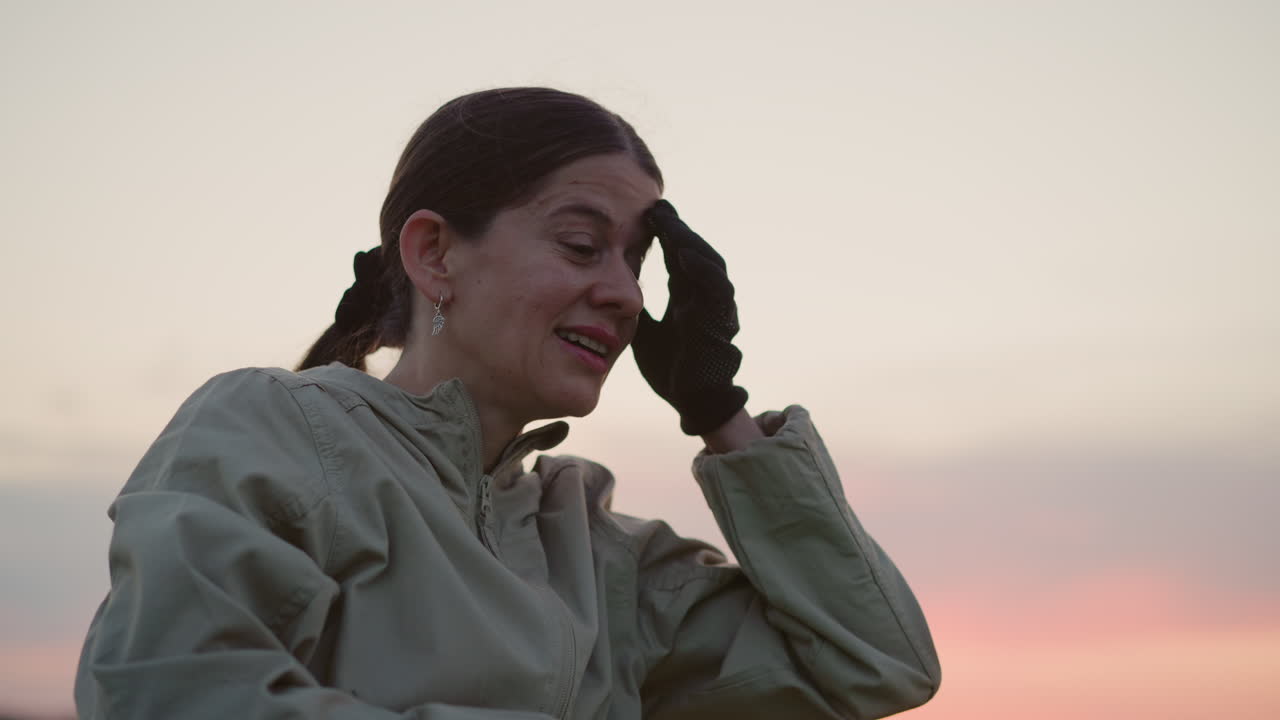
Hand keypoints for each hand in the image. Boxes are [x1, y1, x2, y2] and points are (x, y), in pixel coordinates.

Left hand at [632, 200, 747, 435]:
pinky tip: (685, 254)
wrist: (691, 403)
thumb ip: (634, 309)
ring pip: (709, 266)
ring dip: (690, 242)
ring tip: (670, 222)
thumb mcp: (644, 332)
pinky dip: (703, 271)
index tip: (648, 212)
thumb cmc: (672, 368)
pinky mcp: (719, 325)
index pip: (678, 257)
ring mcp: (715, 310)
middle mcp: (704, 298)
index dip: (666, 234)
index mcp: (687, 297)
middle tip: (658, 208)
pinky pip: (716, 291)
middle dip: (677, 230)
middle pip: (694, 253)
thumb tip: (612, 289)